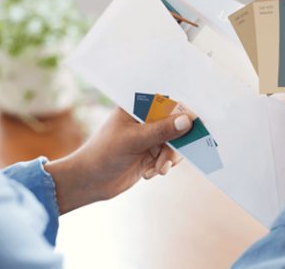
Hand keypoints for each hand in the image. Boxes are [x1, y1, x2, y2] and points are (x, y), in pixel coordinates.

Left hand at [45, 108, 191, 213]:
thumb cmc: (104, 154)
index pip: (166, 102)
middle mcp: (145, 119)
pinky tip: (149, 173)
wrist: (90, 182)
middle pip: (175, 125)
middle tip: (171, 158)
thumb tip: (188, 120)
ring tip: (157, 169)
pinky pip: (168, 156)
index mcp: (137, 107)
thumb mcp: (134, 140)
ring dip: (168, 158)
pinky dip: (163, 166)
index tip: (194, 124)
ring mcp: (149, 136)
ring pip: (174, 143)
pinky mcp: (151, 153)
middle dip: (175, 143)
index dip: (182, 112)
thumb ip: (161, 130)